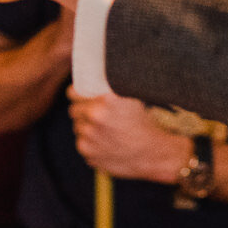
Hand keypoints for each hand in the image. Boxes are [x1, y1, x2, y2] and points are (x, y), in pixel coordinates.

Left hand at [67, 88, 186, 181]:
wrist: (154, 154)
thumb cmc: (145, 124)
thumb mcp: (132, 98)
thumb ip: (112, 87)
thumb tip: (99, 72)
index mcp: (107, 98)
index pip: (73, 92)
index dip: (77, 94)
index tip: (81, 97)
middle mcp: (95, 114)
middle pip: (73, 110)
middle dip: (82, 112)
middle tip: (96, 116)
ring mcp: (90, 134)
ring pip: (77, 127)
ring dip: (86, 128)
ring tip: (104, 131)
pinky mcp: (87, 151)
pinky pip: (81, 143)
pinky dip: (90, 143)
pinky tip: (105, 143)